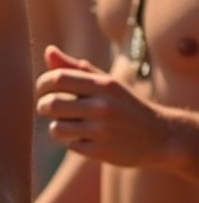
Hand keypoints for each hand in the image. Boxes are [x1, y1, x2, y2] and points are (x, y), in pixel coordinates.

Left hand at [36, 43, 169, 166]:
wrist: (160, 137)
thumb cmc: (125, 106)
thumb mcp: (107, 83)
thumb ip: (76, 68)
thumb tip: (48, 51)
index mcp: (103, 85)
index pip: (58, 78)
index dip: (42, 83)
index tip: (42, 89)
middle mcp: (102, 106)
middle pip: (51, 104)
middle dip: (42, 106)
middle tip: (46, 108)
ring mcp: (102, 130)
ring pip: (56, 128)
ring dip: (56, 127)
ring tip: (65, 125)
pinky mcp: (102, 152)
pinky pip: (71, 145)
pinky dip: (73, 142)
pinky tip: (86, 139)